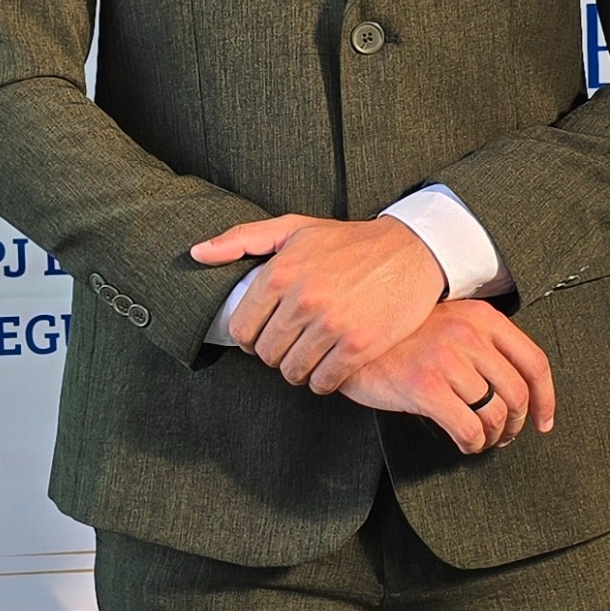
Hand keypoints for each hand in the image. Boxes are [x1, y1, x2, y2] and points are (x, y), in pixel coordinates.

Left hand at [189, 213, 445, 389]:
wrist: (413, 251)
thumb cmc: (348, 241)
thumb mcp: (294, 228)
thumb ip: (241, 239)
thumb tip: (196, 253)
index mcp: (281, 272)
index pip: (242, 328)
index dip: (251, 336)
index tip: (266, 332)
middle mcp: (303, 299)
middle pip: (266, 354)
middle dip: (275, 353)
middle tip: (292, 343)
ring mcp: (331, 325)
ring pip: (292, 372)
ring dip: (298, 370)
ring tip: (310, 355)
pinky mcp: (359, 346)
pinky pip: (324, 382)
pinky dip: (323, 380)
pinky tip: (331, 365)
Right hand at [335, 307, 555, 456]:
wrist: (350, 340)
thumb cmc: (402, 339)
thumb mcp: (449, 325)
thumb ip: (483, 345)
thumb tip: (520, 392)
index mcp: (482, 317)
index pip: (534, 362)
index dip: (546, 399)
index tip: (543, 423)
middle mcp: (469, 335)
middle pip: (517, 394)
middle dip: (515, 425)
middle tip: (503, 437)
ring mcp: (446, 359)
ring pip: (494, 415)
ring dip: (492, 437)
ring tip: (480, 441)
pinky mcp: (424, 386)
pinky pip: (468, 429)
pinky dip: (472, 444)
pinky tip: (463, 444)